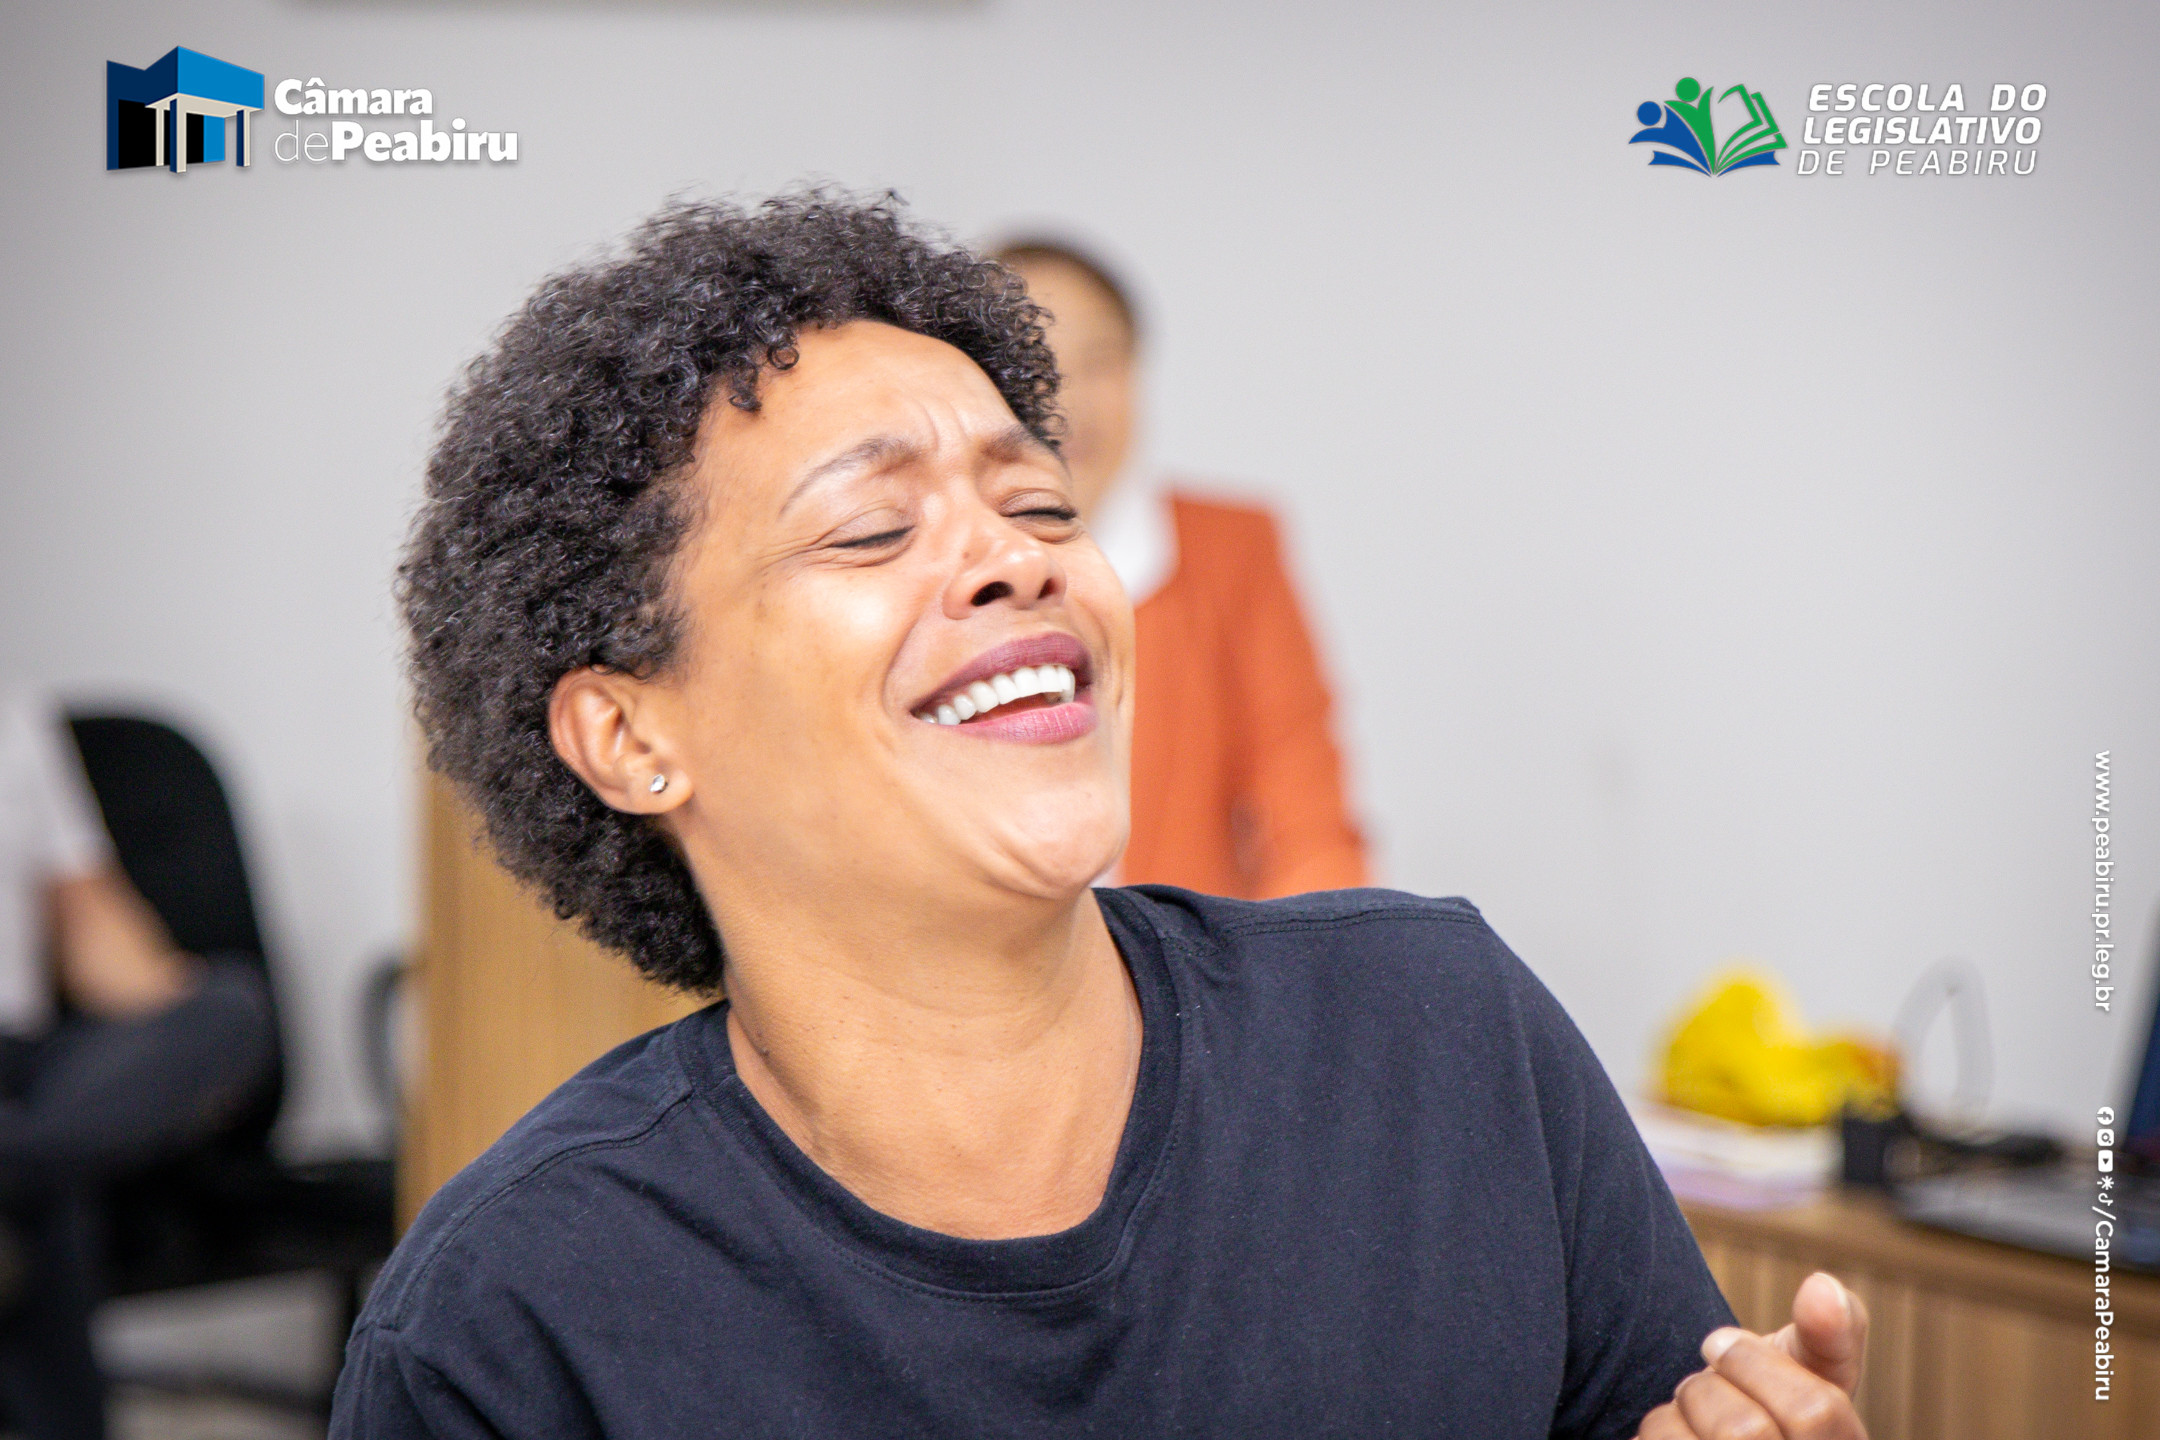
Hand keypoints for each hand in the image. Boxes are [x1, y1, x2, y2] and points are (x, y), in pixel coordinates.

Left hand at [1636, 1271, 1869, 1438]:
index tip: (1718, 1344)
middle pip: (1745, 1431)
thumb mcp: (1810, 1373)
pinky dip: (1649, 1438)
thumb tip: (1821, 1288)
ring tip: (1683, 1423)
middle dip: (1705, 1388)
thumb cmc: (1767, 1412)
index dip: (1754, 1362)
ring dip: (1671, 1417)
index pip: (1815, 1411)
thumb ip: (1832, 1332)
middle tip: (1698, 1386)